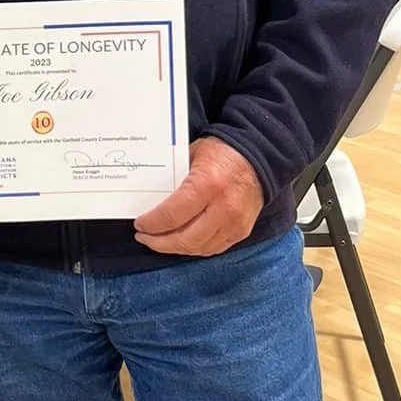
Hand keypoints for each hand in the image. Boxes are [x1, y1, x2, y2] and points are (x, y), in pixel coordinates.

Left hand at [134, 136, 263, 257]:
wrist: (260, 157)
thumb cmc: (223, 152)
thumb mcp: (192, 155)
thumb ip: (173, 178)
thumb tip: (150, 196)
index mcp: (207, 185)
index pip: (172, 216)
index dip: (152, 224)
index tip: (140, 224)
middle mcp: (223, 208)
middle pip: (184, 239)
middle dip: (159, 242)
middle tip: (144, 237)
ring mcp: (235, 223)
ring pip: (198, 248)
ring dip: (175, 248)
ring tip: (160, 241)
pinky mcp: (241, 231)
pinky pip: (213, 248)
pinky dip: (194, 248)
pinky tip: (182, 242)